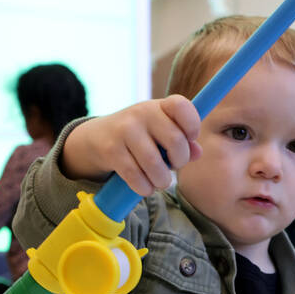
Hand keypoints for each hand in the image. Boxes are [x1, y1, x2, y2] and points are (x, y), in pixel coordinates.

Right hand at [61, 96, 202, 194]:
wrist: (97, 137)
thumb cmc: (141, 136)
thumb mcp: (161, 132)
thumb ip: (184, 141)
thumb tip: (197, 152)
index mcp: (159, 106)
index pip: (182, 106)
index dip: (192, 126)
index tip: (189, 138)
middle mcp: (142, 112)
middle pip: (175, 142)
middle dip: (179, 162)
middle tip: (173, 166)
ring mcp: (125, 129)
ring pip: (155, 164)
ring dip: (162, 181)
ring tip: (160, 181)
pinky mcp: (111, 149)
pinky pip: (136, 176)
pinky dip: (144, 188)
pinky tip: (145, 187)